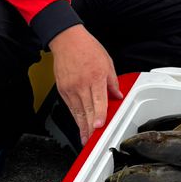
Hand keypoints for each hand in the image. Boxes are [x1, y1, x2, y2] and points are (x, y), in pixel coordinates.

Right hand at [49, 26, 122, 143]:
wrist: (67, 40)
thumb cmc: (87, 48)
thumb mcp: (107, 62)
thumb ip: (113, 82)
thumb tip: (118, 96)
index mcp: (95, 77)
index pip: (98, 101)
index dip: (98, 115)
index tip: (98, 126)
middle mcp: (82, 84)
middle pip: (86, 110)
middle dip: (90, 127)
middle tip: (93, 140)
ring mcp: (70, 87)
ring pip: (77, 111)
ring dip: (81, 126)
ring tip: (85, 138)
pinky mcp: (63, 89)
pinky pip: (70, 106)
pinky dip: (75, 117)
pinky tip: (79, 124)